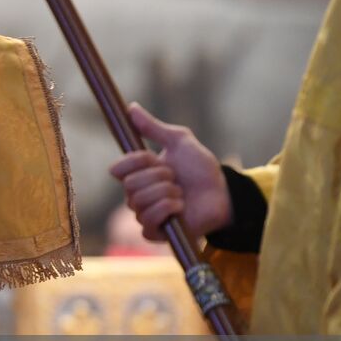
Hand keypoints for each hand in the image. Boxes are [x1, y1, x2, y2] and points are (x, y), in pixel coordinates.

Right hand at [108, 103, 230, 240]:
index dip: (134, 162)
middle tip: (175, 177)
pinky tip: (180, 206)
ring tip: (181, 192)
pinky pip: (148, 220)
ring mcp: (145, 215)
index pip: (117, 169)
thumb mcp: (179, 141)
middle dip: (158, 176)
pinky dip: (167, 208)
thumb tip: (131, 108)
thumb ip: (153, 127)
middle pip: (130, 185)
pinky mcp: (154, 233)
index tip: (152, 157)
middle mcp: (137, 195)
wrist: (223, 194)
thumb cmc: (201, 169)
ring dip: (166, 192)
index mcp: (139, 174)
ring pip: (140, 201)